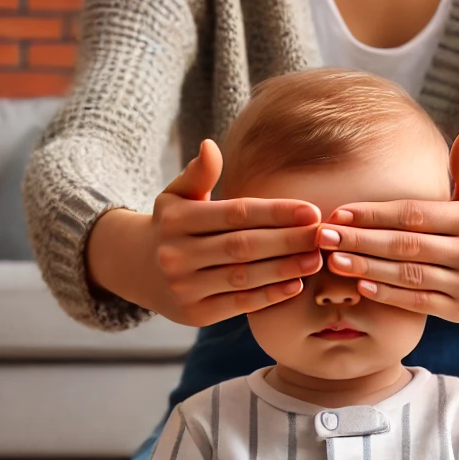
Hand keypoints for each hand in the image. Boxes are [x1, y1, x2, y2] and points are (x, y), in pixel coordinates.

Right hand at [87, 139, 323, 324]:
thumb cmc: (172, 227)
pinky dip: (269, 296)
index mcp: (176, 219)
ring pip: (243, 276)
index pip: (235, 214)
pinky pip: (239, 304)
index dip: (276, 212)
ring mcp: (184, 286)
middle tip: (321, 236)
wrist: (138, 270)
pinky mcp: (195, 313)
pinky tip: (296, 285)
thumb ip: (197, 174)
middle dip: (287, 241)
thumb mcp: (176, 196)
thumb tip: (210, 146)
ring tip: (315, 260)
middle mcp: (177, 253)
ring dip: (284, 269)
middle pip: (243, 246)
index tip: (310, 211)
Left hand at [315, 131, 458, 319]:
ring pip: (409, 275)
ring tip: (335, 261)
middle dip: (361, 240)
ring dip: (368, 268)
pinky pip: (419, 302)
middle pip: (406, 245)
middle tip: (325, 236)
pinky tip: (362, 286)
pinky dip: (390, 295)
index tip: (341, 212)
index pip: (414, 214)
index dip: (375, 213)